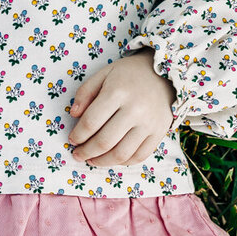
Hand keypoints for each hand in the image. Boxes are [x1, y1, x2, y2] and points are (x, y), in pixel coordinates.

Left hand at [68, 52, 175, 166]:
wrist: (164, 75)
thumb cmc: (128, 74)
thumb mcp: (104, 73)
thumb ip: (85, 92)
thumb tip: (74, 114)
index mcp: (117, 92)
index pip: (91, 122)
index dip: (78, 135)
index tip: (72, 139)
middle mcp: (135, 110)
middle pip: (105, 141)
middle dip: (86, 152)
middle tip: (78, 154)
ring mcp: (149, 123)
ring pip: (121, 154)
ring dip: (102, 161)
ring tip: (92, 160)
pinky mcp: (159, 133)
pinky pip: (140, 156)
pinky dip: (123, 162)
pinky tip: (112, 159)